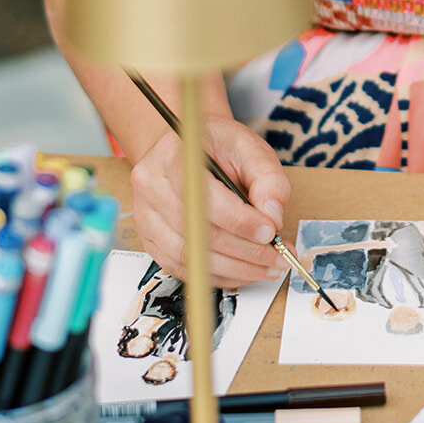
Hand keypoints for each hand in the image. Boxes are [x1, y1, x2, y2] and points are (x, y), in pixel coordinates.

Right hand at [131, 115, 291, 289]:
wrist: (191, 149)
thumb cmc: (220, 146)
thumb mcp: (251, 148)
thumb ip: (268, 179)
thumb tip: (273, 217)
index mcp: (172, 154)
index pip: (203, 196)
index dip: (238, 220)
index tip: (270, 232)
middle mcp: (151, 186)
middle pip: (197, 231)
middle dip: (244, 251)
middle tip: (278, 257)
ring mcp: (145, 215)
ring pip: (191, 255)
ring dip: (235, 269)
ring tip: (267, 267)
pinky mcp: (151, 239)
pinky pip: (183, 268)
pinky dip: (218, 275)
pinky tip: (244, 271)